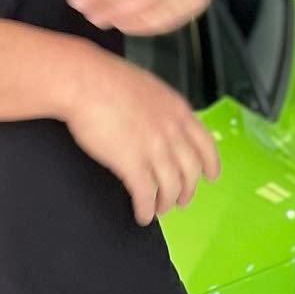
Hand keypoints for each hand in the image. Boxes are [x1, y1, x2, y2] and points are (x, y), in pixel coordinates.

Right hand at [63, 49, 220, 224]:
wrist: (84, 82)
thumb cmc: (105, 79)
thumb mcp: (147, 87)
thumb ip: (160, 108)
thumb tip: (160, 120)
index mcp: (177, 111)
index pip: (205, 144)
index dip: (211, 164)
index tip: (211, 175)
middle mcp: (171, 132)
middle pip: (190, 171)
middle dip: (187, 190)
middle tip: (182, 199)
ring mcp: (153, 149)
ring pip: (170, 186)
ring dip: (166, 202)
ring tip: (160, 209)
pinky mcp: (131, 164)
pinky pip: (145, 194)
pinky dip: (146, 209)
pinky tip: (143, 214)